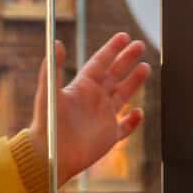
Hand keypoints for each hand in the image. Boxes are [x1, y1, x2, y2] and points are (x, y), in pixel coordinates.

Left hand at [29, 33, 150, 183]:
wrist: (49, 156)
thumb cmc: (47, 125)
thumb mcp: (49, 93)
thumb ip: (53, 68)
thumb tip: (56, 42)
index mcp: (82, 87)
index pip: (100, 62)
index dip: (112, 49)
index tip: (124, 36)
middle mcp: (94, 99)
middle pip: (115, 74)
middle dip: (127, 59)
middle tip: (140, 44)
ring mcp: (103, 117)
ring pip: (123, 95)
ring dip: (134, 82)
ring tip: (145, 67)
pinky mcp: (108, 137)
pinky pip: (125, 127)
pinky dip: (133, 121)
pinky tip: (139, 113)